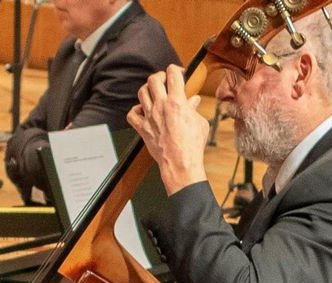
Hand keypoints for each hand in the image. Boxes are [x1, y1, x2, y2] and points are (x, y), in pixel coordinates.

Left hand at [128, 66, 208, 194]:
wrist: (180, 163)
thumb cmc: (192, 146)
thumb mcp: (200, 123)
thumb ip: (195, 109)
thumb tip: (194, 101)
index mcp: (177, 102)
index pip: (173, 74)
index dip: (175, 70)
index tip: (178, 73)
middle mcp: (161, 106)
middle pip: (154, 79)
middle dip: (160, 77)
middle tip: (164, 80)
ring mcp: (150, 117)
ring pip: (141, 93)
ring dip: (147, 89)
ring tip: (153, 92)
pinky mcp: (143, 129)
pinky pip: (131, 114)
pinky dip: (135, 110)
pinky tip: (142, 111)